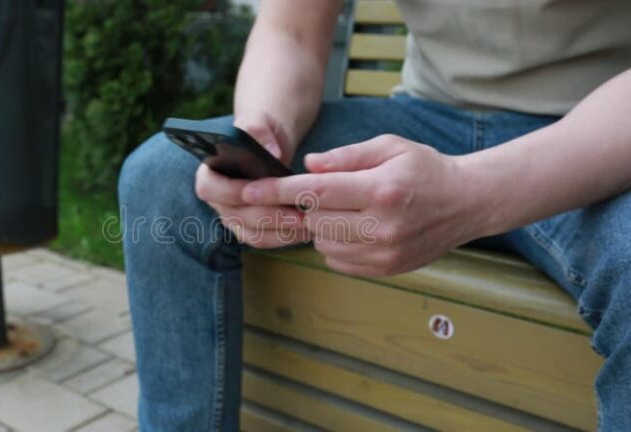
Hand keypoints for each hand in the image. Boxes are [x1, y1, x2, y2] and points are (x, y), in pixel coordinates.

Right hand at [195, 114, 307, 247]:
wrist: (271, 145)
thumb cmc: (261, 131)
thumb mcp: (259, 121)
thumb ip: (259, 129)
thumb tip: (271, 151)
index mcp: (209, 173)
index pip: (210, 189)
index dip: (231, 192)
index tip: (257, 190)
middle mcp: (218, 200)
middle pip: (236, 215)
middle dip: (268, 216)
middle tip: (299, 214)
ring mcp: (233, 217)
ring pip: (252, 233)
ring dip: (280, 232)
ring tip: (308, 224)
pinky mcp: (251, 228)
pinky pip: (264, 240)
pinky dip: (285, 238)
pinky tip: (307, 230)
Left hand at [241, 134, 481, 276]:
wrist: (467, 203)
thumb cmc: (424, 169)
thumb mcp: (389, 147)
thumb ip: (345, 157)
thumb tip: (307, 166)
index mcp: (381, 190)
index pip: (316, 192)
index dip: (277, 191)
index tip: (247, 191)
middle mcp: (382, 226)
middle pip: (315, 220)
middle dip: (305, 206)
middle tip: (317, 193)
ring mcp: (384, 253)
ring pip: (323, 243)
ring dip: (321, 226)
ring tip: (347, 209)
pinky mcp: (385, 270)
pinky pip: (337, 261)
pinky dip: (335, 244)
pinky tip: (356, 228)